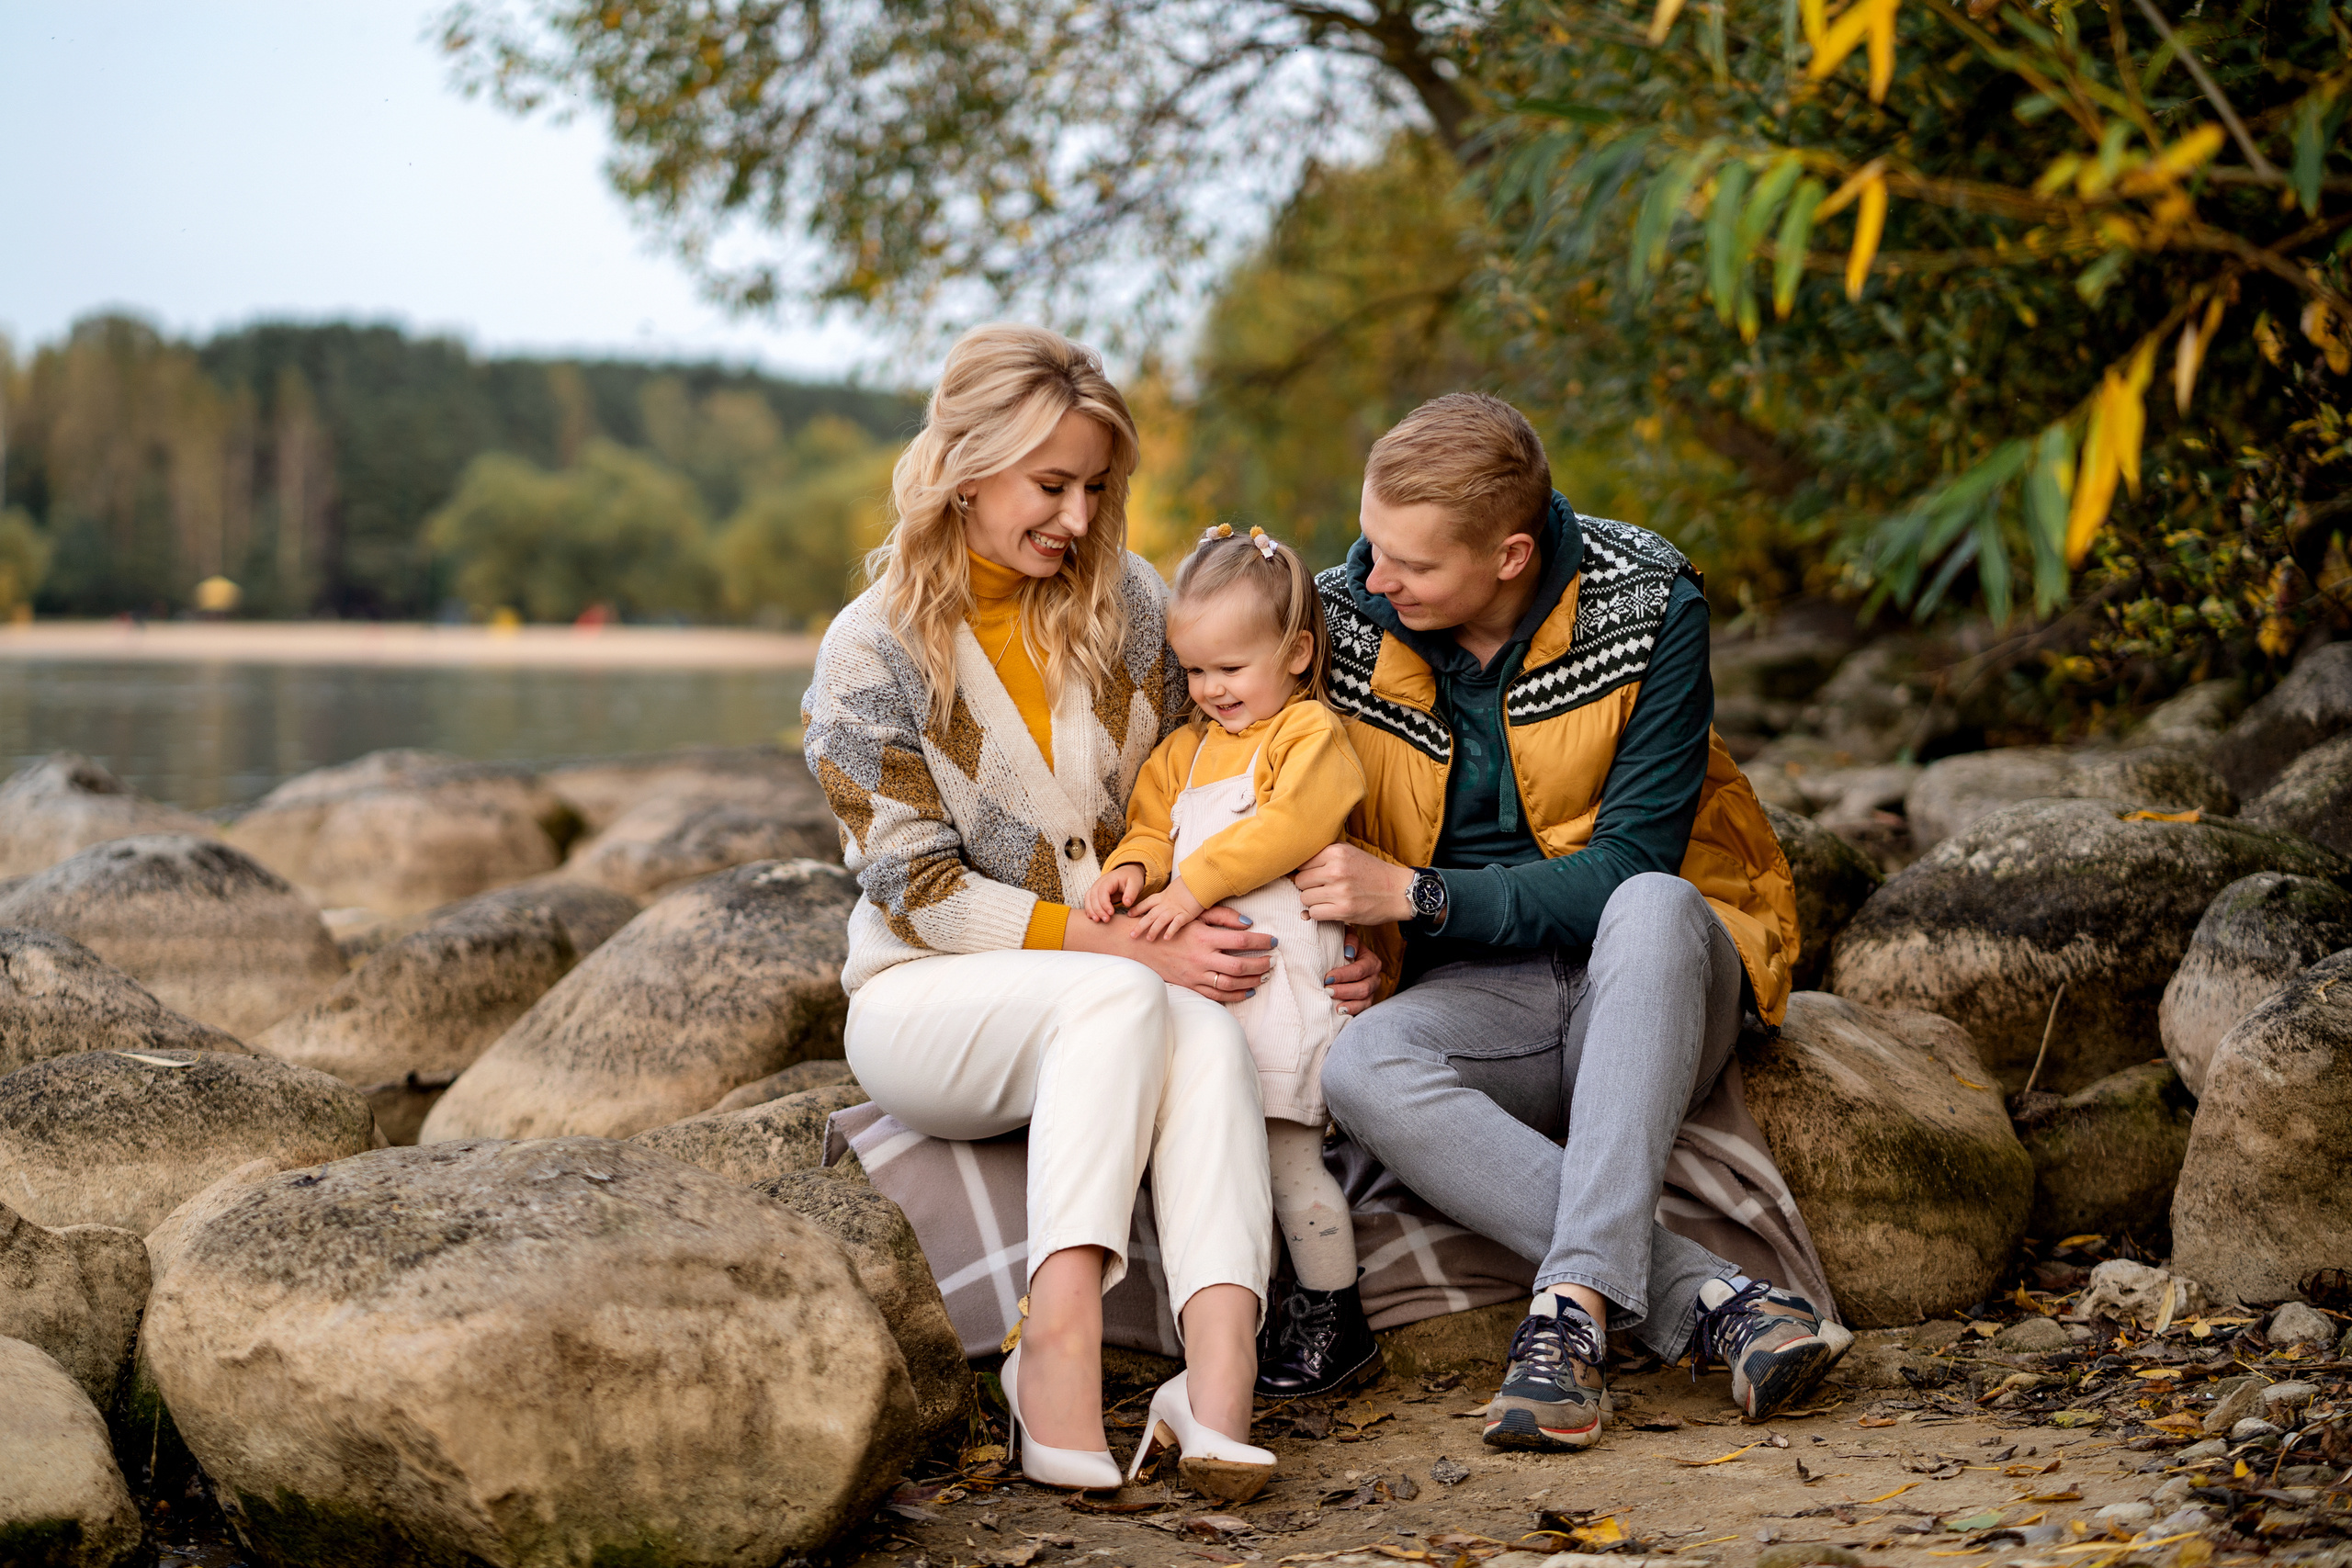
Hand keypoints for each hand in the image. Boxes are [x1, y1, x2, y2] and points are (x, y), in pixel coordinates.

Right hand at [1061, 903, 1273, 1002]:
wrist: (1140, 945)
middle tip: (1271, 961)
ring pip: (1230, 983)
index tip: (1273, 941)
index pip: (1240, 940)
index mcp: (1203, 937)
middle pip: (1239, 965)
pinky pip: (1216, 996)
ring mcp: (1195, 975)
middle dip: (1260, 964)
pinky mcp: (1190, 986)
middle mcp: (1201, 958)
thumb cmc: (1170, 927)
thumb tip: (1249, 923)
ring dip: (1251, 981)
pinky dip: (1234, 995)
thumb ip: (1222, 917)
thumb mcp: (1195, 916)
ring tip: (1263, 976)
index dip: (1260, 942)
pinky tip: (1247, 991)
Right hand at [1084, 863, 1144, 922]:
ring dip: (1091, 910)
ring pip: (1088, 898)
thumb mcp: (1135, 884)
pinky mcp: (1095, 893)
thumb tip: (1126, 903)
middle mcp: (1100, 882)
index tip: (1111, 913)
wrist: (1127, 873)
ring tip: (1097, 920)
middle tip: (1106, 920)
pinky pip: (1088, 900)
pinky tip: (1093, 917)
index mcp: (1110, 879)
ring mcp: (1096, 887)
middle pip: (1093, 896)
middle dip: (1098, 909)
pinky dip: (1089, 909)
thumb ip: (1131, 893)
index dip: (1105, 903)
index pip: (1103, 891)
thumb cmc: (1132, 879)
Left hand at [1129, 879, 1204, 940]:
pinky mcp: (1186, 913)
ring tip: (1148, 939)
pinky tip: (1166, 938)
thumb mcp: (1176, 888)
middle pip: (1150, 915)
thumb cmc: (1190, 884)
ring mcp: (1176, 909)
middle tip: (1132, 935)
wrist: (1200, 880)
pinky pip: (1176, 923)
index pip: (1147, 903)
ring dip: (1154, 930)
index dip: (1137, 909)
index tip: (1129, 914)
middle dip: (1140, 926)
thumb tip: (1169, 898)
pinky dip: (1171, 930)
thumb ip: (1170, 895)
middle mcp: (1167, 903)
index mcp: (1163, 896)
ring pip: (1161, 920)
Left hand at [1294, 843, 1414, 925]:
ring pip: (1304, 898)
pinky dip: (1319, 913)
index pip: (1301, 862)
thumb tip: (1296, 860)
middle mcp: (1336, 869)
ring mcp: (1340, 891)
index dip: (1306, 871)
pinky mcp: (1343, 910)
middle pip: (1300, 881)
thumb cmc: (1371, 871)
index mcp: (1336, 851)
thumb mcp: (1350, 852)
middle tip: (1322, 888)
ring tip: (1327, 898)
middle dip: (1308, 886)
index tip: (1315, 875)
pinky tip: (1330, 908)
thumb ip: (1326, 852)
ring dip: (1313, 901)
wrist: (1398, 891)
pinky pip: (1314, 913)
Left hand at [1322, 931, 1381, 1016]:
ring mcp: (1371, 992)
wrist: (1344, 958)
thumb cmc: (1343, 948)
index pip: (1359, 970)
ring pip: (1364, 1001)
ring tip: (1335, 1005)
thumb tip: (1349, 952)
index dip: (1343, 975)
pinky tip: (1340, 1012)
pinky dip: (1352, 1011)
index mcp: (1371, 961)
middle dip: (1344, 990)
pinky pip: (1362, 1010)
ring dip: (1349, 1004)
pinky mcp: (1366, 1002)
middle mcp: (1374, 977)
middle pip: (1363, 988)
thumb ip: (1350, 939)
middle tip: (1328, 990)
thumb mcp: (1347, 937)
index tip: (1328, 977)